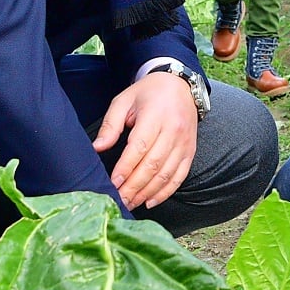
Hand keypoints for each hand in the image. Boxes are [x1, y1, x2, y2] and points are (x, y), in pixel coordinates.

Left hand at [95, 71, 200, 210]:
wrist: (180, 85)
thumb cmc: (148, 94)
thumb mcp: (124, 101)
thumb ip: (110, 125)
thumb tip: (98, 148)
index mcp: (155, 116)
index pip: (140, 147)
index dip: (126, 168)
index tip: (113, 183)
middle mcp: (173, 130)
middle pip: (153, 165)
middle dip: (134, 186)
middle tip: (119, 201)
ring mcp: (184, 143)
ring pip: (166, 174)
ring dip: (147, 192)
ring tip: (131, 203)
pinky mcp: (190, 151)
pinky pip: (179, 176)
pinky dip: (166, 192)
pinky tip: (151, 201)